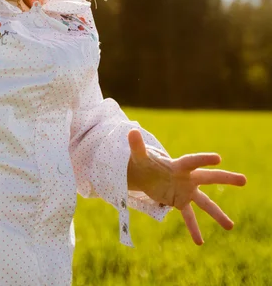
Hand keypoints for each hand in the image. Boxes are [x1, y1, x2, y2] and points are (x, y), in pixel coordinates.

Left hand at [127, 128, 246, 244]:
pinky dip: (193, 228)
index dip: (204, 159)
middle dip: (226, 178)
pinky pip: (189, 216)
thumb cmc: (143, 161)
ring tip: (230, 226)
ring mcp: (185, 190)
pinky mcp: (179, 201)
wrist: (143, 174)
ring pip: (205, 202)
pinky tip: (199, 241)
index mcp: (178, 164)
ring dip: (217, 213)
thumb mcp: (139, 156)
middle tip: (244, 180)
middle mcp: (186, 177)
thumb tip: (131, 132)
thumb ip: (137, 146)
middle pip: (209, 177)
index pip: (193, 161)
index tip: (218, 158)